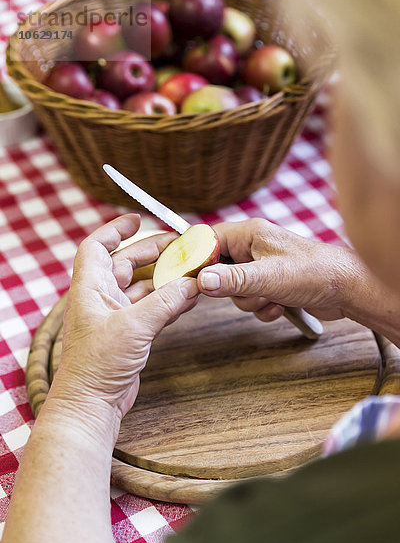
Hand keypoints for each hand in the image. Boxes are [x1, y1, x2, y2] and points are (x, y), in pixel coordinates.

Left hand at [52, 214, 198, 422]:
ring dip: (165, 279)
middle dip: (152, 253)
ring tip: (191, 270)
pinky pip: (152, 309)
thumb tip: (192, 283)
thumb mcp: (134, 327)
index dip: (115, 229)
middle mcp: (101, 299)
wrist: (91, 404)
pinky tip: (188, 298)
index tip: (137, 219)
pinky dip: (169, 302)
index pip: (97, 247)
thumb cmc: (98, 364)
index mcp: (91, 288)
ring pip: (143, 287)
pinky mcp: (129, 336)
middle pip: (127, 263)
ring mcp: (115, 318)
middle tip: (180, 246)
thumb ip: (165, 302)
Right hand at [197, 218, 356, 322]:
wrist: (348, 290)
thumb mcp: (268, 277)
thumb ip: (233, 279)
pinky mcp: (271, 285)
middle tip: (249, 292)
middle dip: (232, 289)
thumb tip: (201, 280)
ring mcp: (262, 267)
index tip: (192, 279)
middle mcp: (253, 247)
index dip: (197, 258)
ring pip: (235, 289)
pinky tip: (279, 307)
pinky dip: (262, 308)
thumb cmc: (314, 272)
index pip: (207, 239)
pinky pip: (251, 300)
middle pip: (218, 269)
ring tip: (271, 300)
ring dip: (250, 302)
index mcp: (250, 234)